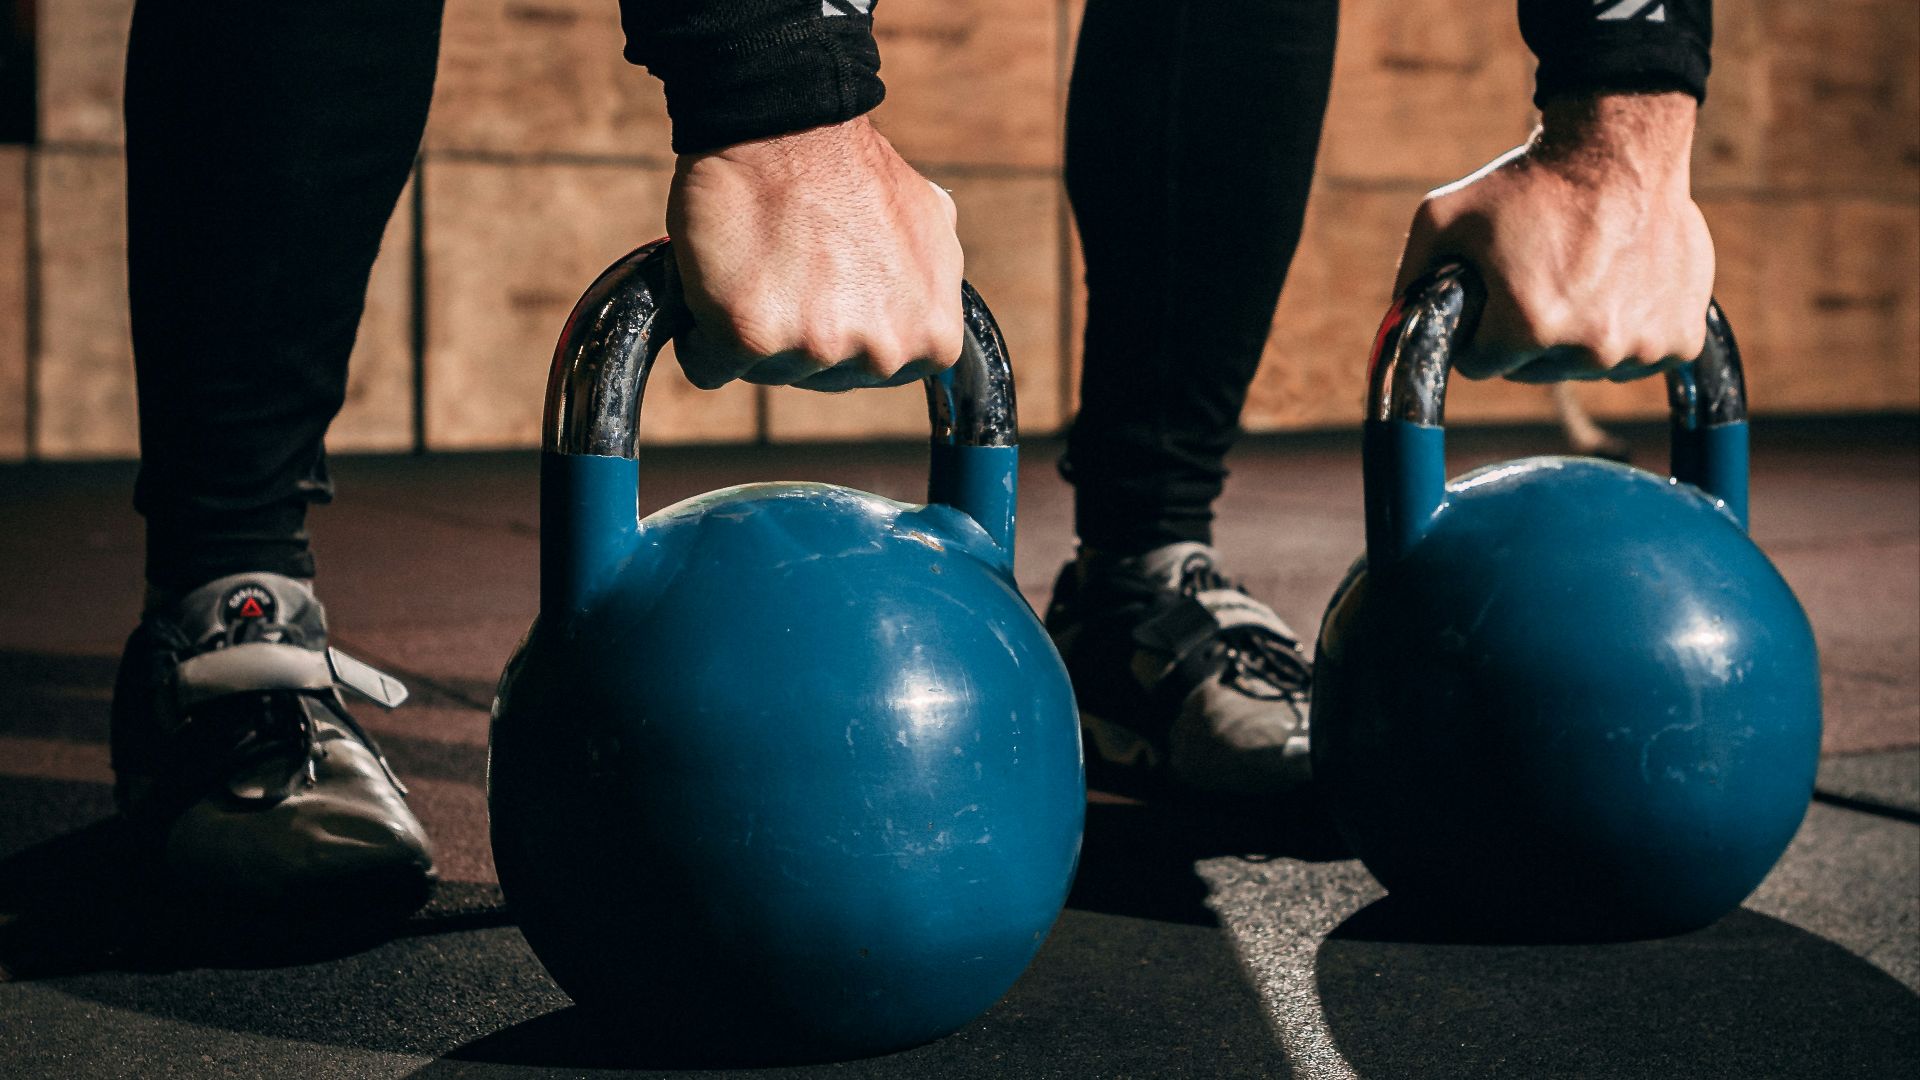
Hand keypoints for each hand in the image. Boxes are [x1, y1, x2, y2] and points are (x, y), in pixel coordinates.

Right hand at [666, 116, 964, 391]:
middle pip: (818, 379)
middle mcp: (883, 354)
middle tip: (791, 266)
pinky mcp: (751, 338)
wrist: (785, 121)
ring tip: (760, 262)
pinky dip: (700, 335)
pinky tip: (718, 284)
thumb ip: (929, 287)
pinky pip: (709, 366)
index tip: (829, 286)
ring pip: (766, 372)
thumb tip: (925, 311)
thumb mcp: (930, 228)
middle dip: (797, 331)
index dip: (845, 328)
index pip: (871, 373)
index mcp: (932, 339)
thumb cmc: (849, 169)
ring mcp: (818, 349)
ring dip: (751, 328)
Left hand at [1392, 93, 1714, 381]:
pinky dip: (1630, 330)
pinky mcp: (1679, 340)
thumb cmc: (1528, 183)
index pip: (1481, 364)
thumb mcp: (1442, 219)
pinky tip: (1621, 285)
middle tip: (1541, 276)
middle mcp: (1588, 345)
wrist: (1620, 147)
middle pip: (1535, 369)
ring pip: (1587, 366)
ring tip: (1583, 274)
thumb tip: (1396, 328)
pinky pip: (1639, 359)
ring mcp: (1639, 346)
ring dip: (1579, 334)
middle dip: (1528, 332)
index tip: (1493, 295)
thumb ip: (1411, 278)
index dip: (1480, 329)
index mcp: (1527, 325)